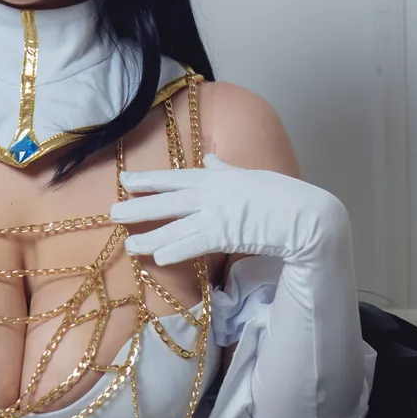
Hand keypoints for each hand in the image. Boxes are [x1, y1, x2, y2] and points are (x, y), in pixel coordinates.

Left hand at [111, 150, 348, 266]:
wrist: (304, 214)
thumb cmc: (281, 197)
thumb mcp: (250, 175)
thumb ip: (225, 168)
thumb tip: (210, 159)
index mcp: (217, 177)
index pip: (175, 177)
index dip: (149, 180)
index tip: (125, 181)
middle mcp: (212, 192)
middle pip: (167, 200)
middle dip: (138, 206)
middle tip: (111, 211)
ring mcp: (217, 213)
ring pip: (175, 226)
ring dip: (150, 236)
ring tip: (129, 244)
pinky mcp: (225, 234)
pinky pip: (193, 244)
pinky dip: (175, 251)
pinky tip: (157, 258)